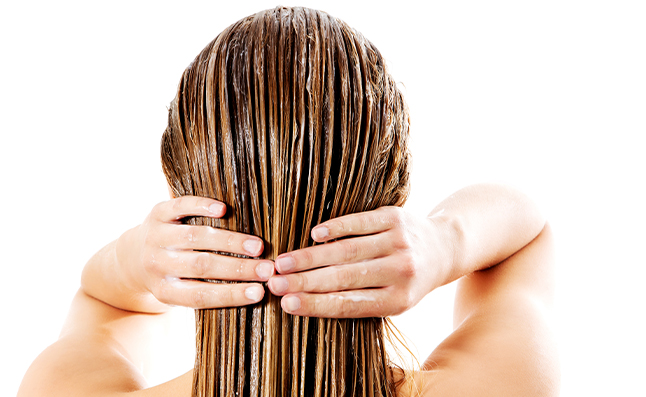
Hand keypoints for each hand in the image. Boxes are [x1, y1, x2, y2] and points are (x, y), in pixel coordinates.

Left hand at [116, 196, 273, 310]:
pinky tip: (224, 210)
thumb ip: (210, 293)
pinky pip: (180, 207)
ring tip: (257, 246)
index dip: (231, 294)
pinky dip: (201, 207)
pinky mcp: (157, 213)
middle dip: (239, 269)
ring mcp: (156, 237)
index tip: (260, 292)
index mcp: (164, 291)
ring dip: (230, 242)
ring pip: (196, 237)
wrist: (131, 259)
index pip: (200, 295)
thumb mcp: (181, 294)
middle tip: (268, 269)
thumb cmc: (172, 279)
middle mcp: (157, 264)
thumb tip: (257, 294)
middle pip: (202, 266)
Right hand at [267, 207, 450, 317]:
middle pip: (343, 278)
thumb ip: (358, 301)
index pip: (349, 305)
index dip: (315, 304)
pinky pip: (359, 222)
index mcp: (398, 300)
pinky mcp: (395, 218)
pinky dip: (335, 228)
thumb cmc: (408, 280)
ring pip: (346, 251)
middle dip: (303, 281)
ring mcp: (398, 243)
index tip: (286, 304)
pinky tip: (314, 235)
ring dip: (310, 257)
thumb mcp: (393, 300)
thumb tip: (306, 302)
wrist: (443, 248)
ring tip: (282, 262)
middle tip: (273, 282)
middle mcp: (400, 272)